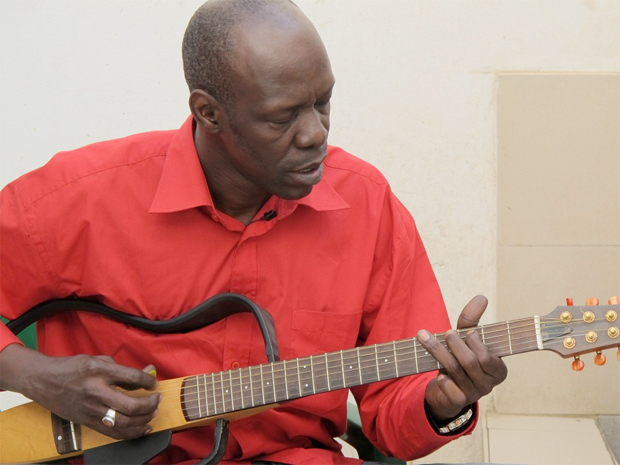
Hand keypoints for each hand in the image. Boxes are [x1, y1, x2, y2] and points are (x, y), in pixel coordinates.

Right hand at [1, 345, 159, 439]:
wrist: (43, 380)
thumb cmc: (72, 368)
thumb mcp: (98, 359)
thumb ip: (122, 368)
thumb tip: (147, 373)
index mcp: (99, 371)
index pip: (132, 378)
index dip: (148, 381)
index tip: (154, 383)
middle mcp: (95, 391)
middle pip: (130, 404)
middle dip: (149, 404)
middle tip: (157, 399)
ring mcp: (90, 409)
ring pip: (123, 422)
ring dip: (143, 420)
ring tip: (153, 413)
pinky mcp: (86, 421)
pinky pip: (112, 432)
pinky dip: (130, 433)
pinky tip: (142, 428)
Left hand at [418, 295, 507, 420]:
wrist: (446, 390)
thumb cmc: (460, 358)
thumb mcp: (465, 339)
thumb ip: (471, 320)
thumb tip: (481, 297)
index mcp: (497, 369)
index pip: (490, 358)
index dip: (478, 344)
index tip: (468, 332)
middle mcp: (488, 384)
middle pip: (471, 362)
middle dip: (456, 345)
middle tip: (446, 333)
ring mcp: (473, 394)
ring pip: (456, 371)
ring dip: (439, 352)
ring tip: (424, 337)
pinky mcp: (457, 401)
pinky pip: (448, 388)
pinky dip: (442, 378)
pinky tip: (438, 372)